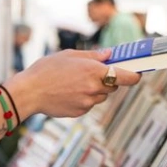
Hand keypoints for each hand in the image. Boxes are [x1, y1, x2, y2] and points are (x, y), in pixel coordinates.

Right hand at [8, 49, 140, 118]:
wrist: (29, 92)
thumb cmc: (47, 70)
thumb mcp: (69, 55)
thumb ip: (93, 56)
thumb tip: (109, 55)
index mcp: (94, 71)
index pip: (126, 77)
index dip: (134, 76)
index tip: (137, 73)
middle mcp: (94, 88)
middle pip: (114, 86)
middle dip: (109, 79)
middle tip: (96, 73)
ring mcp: (87, 102)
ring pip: (101, 96)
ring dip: (96, 89)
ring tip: (76, 82)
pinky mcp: (80, 112)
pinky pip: (89, 104)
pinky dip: (85, 98)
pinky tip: (69, 91)